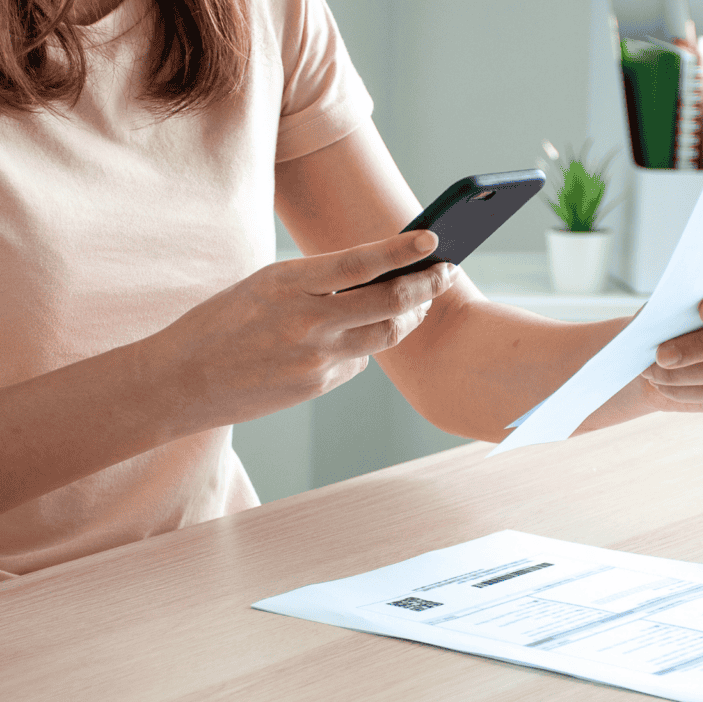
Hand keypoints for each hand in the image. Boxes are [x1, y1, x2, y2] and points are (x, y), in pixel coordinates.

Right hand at [142, 230, 458, 429]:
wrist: (181, 382)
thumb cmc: (221, 323)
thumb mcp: (264, 286)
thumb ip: (318, 284)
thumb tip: (376, 285)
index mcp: (287, 283)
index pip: (361, 262)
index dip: (403, 251)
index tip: (433, 240)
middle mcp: (307, 321)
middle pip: (389, 303)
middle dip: (427, 287)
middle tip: (446, 273)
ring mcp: (315, 358)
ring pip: (386, 335)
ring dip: (409, 317)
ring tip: (420, 303)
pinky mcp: (317, 386)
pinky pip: (359, 361)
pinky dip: (365, 346)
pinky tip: (356, 337)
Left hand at [638, 263, 702, 411]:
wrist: (673, 346)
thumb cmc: (675, 316)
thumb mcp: (671, 302)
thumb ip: (673, 305)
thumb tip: (660, 319)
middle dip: (699, 346)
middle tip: (662, 355)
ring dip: (685, 374)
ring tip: (653, 373)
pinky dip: (688, 391)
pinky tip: (665, 386)